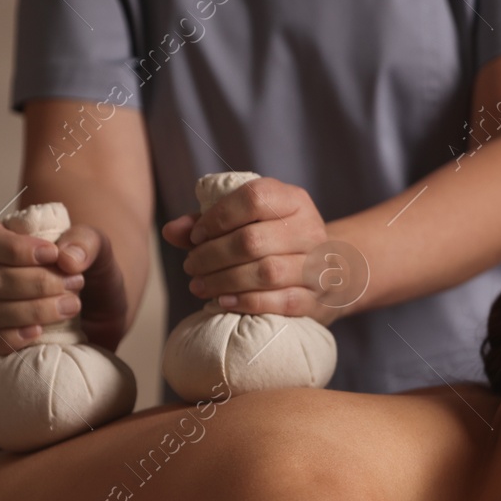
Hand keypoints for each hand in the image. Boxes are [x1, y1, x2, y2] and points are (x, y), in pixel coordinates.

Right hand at [0, 220, 128, 358]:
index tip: (52, 254)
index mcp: (4, 246)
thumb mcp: (99, 249)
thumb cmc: (93, 275)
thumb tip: (66, 258)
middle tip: (75, 283)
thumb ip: (84, 242)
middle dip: (36, 283)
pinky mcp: (2, 341)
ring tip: (72, 306)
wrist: (107, 313)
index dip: (15, 249)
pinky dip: (11, 340)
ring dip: (34, 310)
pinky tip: (38, 332)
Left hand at [160, 176, 345, 326]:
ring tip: (199, 286)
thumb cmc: (275, 240)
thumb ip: (207, 223)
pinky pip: (283, 302)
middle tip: (190, 267)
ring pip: (267, 273)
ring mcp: (318, 266)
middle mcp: (310, 229)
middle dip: (212, 256)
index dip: (218, 217)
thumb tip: (171, 231)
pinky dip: (248, 302)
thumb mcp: (247, 221)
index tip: (196, 236)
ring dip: (224, 281)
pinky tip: (223, 302)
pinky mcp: (318, 298)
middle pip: (253, 241)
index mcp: (293, 200)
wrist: (329, 270)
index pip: (254, 198)